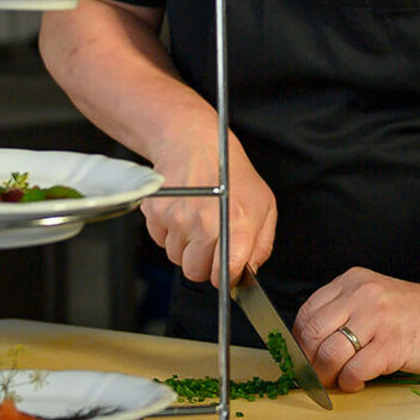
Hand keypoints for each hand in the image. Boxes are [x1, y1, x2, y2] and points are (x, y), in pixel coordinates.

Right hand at [141, 131, 275, 288]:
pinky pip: (160, 241)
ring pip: (175, 257)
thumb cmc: (231, 173)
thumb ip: (261, 244)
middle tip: (210, 242)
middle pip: (195, 272)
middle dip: (203, 263)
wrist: (195, 143)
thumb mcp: (263, 205)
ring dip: (185, 246)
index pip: (224, 273)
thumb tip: (249, 271)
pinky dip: (169, 233)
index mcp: (236, 225)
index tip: (226, 270)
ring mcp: (177, 219)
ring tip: (196, 221)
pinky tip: (182, 212)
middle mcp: (204, 224)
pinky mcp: (156, 213)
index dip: (225, 276)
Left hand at [293, 270, 419, 391]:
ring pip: (329, 353)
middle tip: (316, 377)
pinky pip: (355, 369)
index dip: (298, 343)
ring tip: (337, 381)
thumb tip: (307, 351)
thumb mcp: (371, 299)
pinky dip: (350, 382)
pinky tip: (358, 381)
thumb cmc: (410, 313)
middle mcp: (362, 295)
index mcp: (351, 281)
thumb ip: (342, 313)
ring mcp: (378, 318)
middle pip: (312, 334)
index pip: (306, 313)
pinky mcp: (392, 343)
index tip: (303, 360)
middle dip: (308, 364)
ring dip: (326, 376)